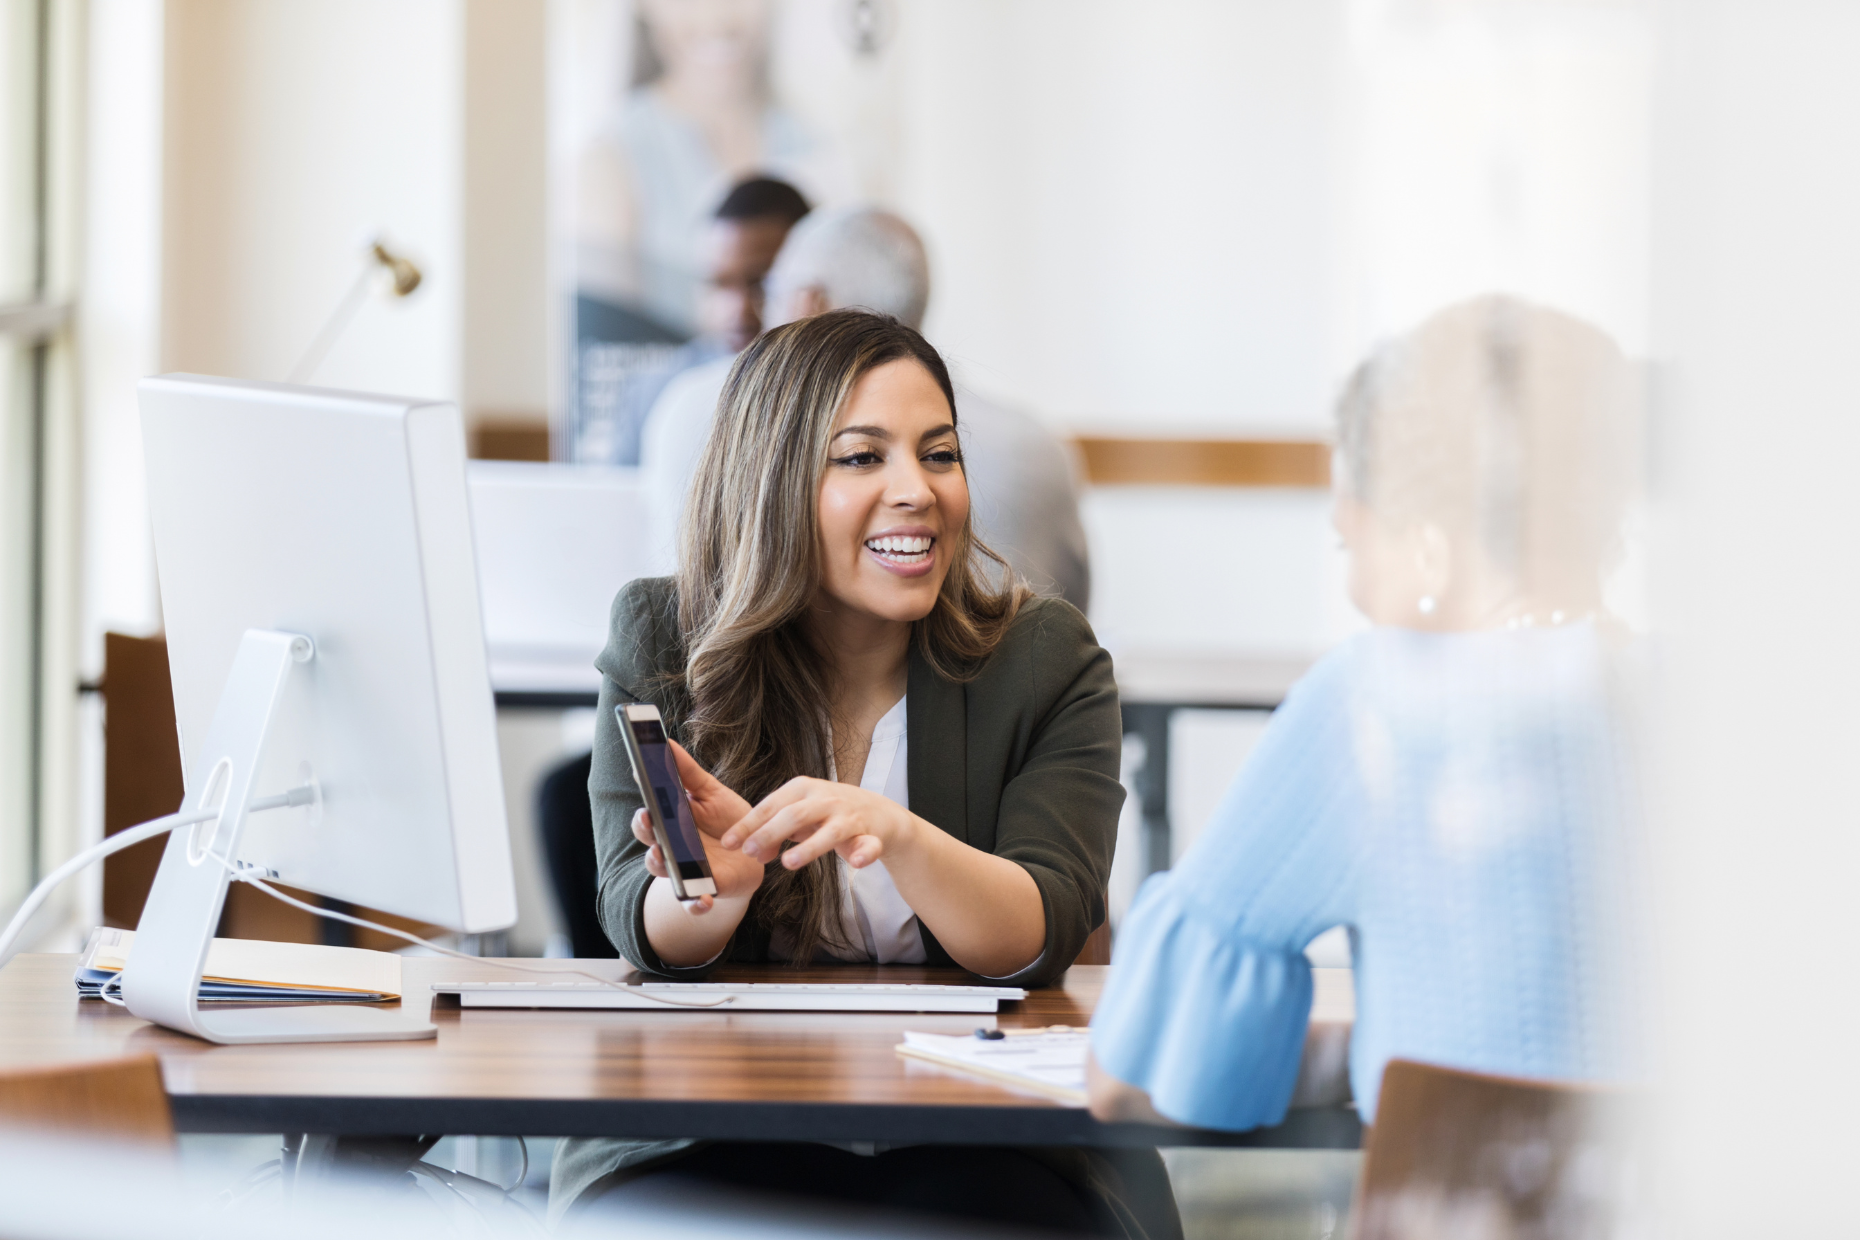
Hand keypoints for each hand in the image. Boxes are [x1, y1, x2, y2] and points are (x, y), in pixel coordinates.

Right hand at [632, 741, 761, 914]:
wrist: (753, 854)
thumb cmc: (727, 820)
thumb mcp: (710, 793)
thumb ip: (688, 772)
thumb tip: (666, 742)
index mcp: (669, 823)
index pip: (647, 815)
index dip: (642, 804)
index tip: (639, 787)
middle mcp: (670, 848)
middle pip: (648, 840)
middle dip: (645, 830)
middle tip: (649, 817)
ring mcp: (684, 870)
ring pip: (662, 870)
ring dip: (659, 863)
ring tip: (663, 854)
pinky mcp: (703, 891)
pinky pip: (693, 902)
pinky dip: (695, 904)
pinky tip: (703, 900)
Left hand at [719, 777, 915, 871]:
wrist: (878, 813)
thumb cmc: (828, 813)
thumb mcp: (798, 818)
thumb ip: (773, 833)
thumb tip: (753, 853)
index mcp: (803, 789)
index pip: (770, 805)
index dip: (748, 824)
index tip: (727, 842)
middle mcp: (825, 799)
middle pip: (794, 815)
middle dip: (770, 833)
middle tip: (749, 853)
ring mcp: (848, 816)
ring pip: (829, 832)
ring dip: (809, 847)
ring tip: (789, 862)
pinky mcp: (870, 834)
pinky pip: (869, 845)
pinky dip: (865, 853)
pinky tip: (858, 862)